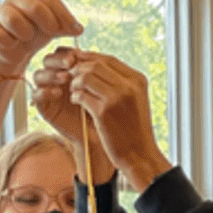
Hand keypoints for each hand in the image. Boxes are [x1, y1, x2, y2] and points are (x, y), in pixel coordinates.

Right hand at [0, 0, 81, 79]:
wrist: (14, 49)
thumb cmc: (35, 33)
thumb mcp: (54, 27)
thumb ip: (67, 26)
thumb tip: (79, 29)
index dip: (63, 14)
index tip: (75, 30)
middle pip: (34, 7)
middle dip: (47, 23)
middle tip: (51, 33)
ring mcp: (0, 10)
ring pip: (15, 20)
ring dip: (26, 33)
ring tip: (27, 37)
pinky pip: (1, 36)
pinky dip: (10, 43)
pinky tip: (13, 44)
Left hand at [67, 53, 170, 190]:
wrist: (139, 154)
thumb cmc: (134, 129)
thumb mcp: (135, 100)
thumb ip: (120, 83)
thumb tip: (96, 66)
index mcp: (137, 80)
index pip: (109, 59)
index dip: (90, 58)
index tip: (79, 63)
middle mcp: (128, 86)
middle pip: (95, 64)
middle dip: (79, 69)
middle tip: (72, 78)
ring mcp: (116, 98)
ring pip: (85, 77)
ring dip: (75, 83)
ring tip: (75, 91)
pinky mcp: (103, 112)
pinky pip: (81, 95)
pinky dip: (75, 97)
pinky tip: (77, 102)